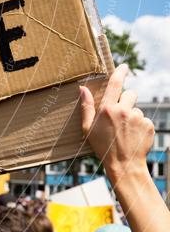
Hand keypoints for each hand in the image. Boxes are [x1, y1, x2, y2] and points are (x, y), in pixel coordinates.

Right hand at [80, 64, 154, 181]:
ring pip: (137, 109)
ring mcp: (138, 118)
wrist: (124, 164)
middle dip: (127, 100)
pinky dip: (140, 126)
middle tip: (121, 114)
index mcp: (107, 109)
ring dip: (133, 116)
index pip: (115, 84)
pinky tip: (133, 136)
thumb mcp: (88, 128)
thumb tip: (82, 89)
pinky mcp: (149, 125)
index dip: (120, 72)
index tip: (124, 66)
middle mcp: (124, 110)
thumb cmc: (102, 147)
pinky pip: (145, 120)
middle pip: (131, 94)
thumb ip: (86, 107)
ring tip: (126, 131)